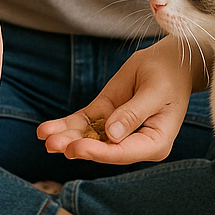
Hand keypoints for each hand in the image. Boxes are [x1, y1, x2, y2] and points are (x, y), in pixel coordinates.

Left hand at [37, 36, 195, 163]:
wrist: (169, 61)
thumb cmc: (168, 75)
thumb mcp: (155, 91)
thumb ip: (134, 113)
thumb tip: (111, 135)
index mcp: (154, 143)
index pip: (122, 152)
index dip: (98, 152)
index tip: (76, 148)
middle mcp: (134, 142)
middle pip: (101, 148)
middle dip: (76, 146)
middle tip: (54, 144)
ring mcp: (118, 130)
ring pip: (88, 137)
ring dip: (66, 137)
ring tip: (45, 136)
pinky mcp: (105, 115)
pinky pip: (84, 123)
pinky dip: (65, 125)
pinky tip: (46, 129)